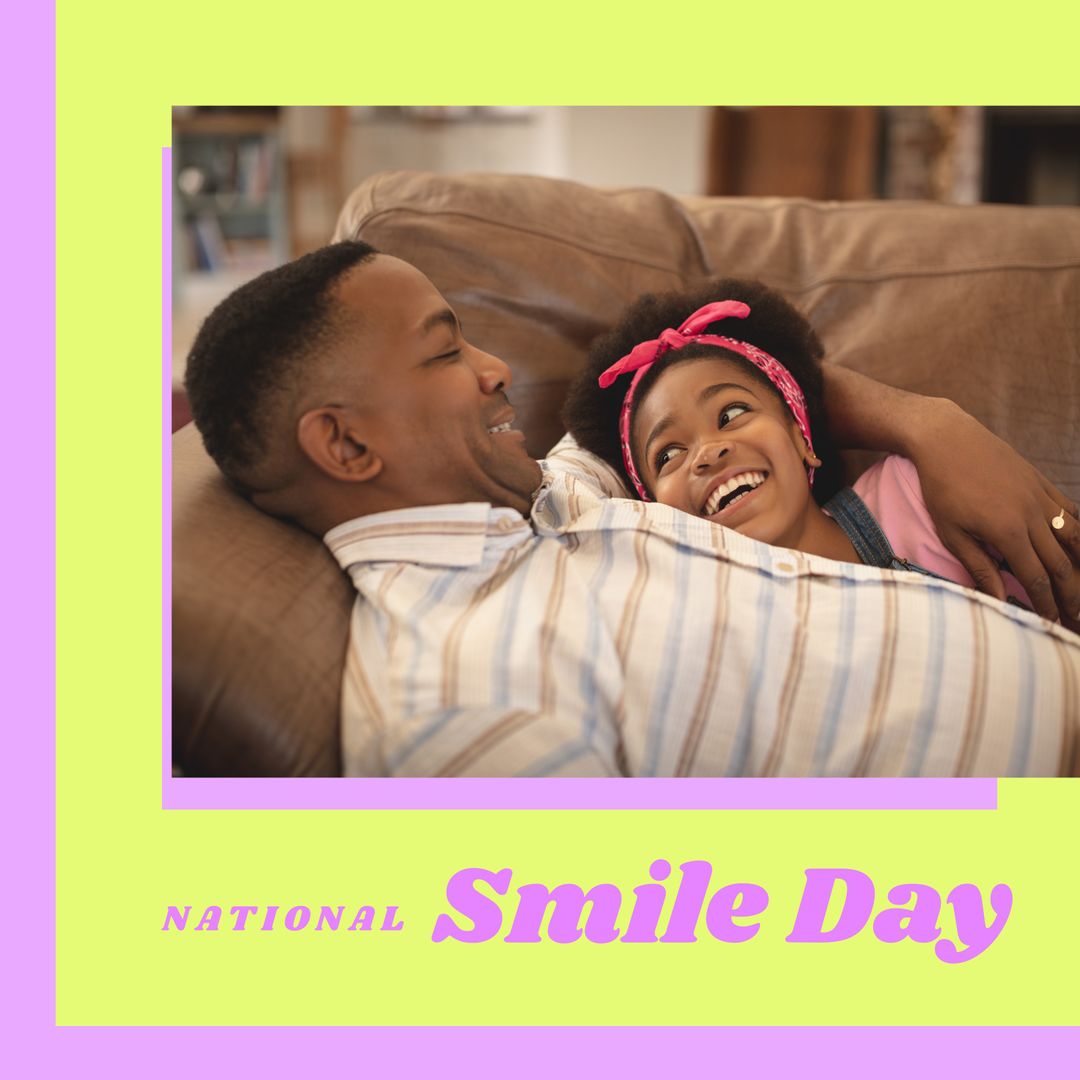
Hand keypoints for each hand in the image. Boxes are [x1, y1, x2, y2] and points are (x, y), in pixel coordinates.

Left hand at [908, 400, 1079, 625]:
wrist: (947, 438)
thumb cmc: (940, 487)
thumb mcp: (951, 532)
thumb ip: (978, 566)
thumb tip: (998, 600)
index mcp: (1008, 532)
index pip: (1036, 578)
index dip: (1046, 604)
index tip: (1051, 624)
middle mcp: (1032, 516)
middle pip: (1062, 564)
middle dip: (1070, 594)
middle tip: (1075, 618)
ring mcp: (1040, 496)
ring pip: (1074, 538)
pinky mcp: (1040, 482)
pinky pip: (1069, 510)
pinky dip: (1079, 531)